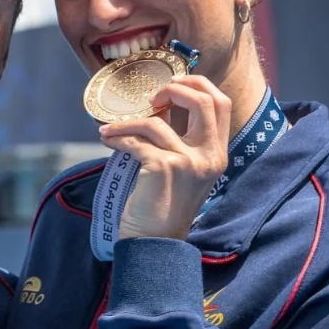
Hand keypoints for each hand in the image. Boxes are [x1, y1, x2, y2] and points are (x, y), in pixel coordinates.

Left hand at [99, 74, 230, 239]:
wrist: (154, 244)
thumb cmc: (163, 208)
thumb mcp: (183, 172)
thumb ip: (181, 142)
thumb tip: (159, 107)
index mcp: (218, 154)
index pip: (222, 103)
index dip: (197, 85)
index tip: (171, 86)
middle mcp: (209, 156)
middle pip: (204, 99)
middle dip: (174, 88)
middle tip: (151, 97)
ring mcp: (189, 161)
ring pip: (156, 121)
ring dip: (127, 122)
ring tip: (110, 129)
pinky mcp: (163, 167)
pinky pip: (136, 140)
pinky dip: (117, 137)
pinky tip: (107, 140)